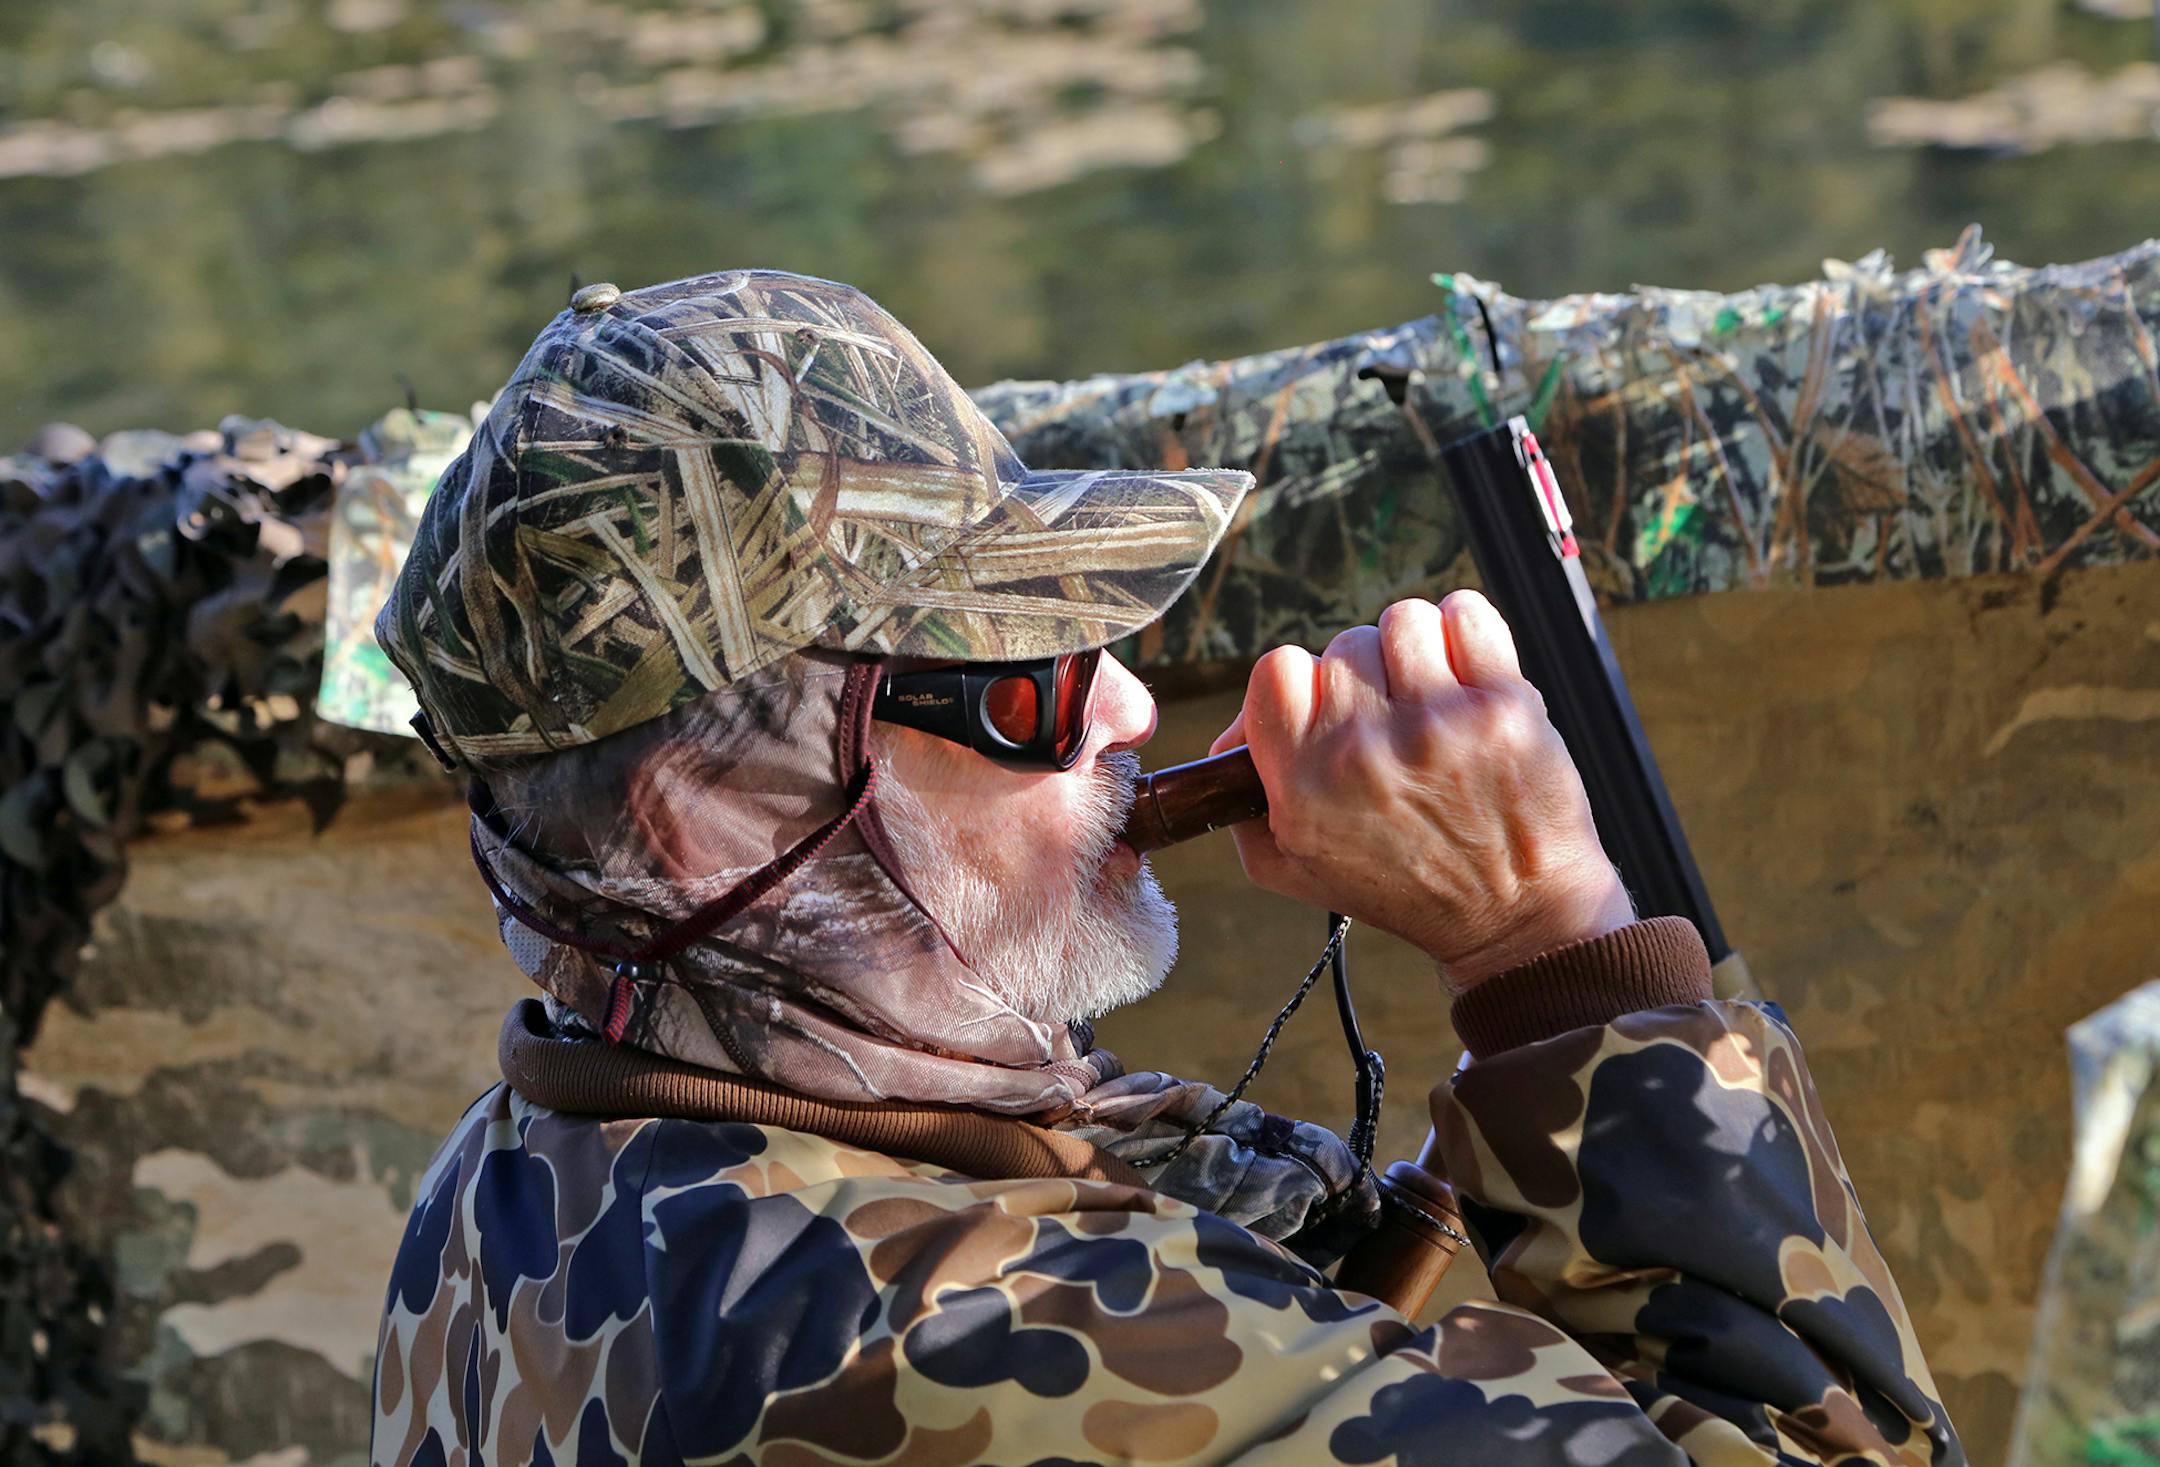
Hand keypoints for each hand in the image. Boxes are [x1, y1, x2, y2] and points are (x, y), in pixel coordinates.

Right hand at [1210, 592, 1632, 991]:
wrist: (1514, 918)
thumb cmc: (1405, 889)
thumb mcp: (1293, 868)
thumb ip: (1241, 803)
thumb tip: (1230, 738)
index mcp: (1304, 784)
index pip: (1276, 669)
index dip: (1303, 682)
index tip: (1327, 708)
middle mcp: (1364, 749)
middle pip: (1344, 644)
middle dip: (1367, 677)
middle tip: (1392, 724)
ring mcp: (1438, 723)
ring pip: (1402, 621)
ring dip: (1414, 651)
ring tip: (1431, 698)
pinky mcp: (1503, 707)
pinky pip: (1467, 613)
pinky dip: (1465, 630)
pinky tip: (1467, 672)